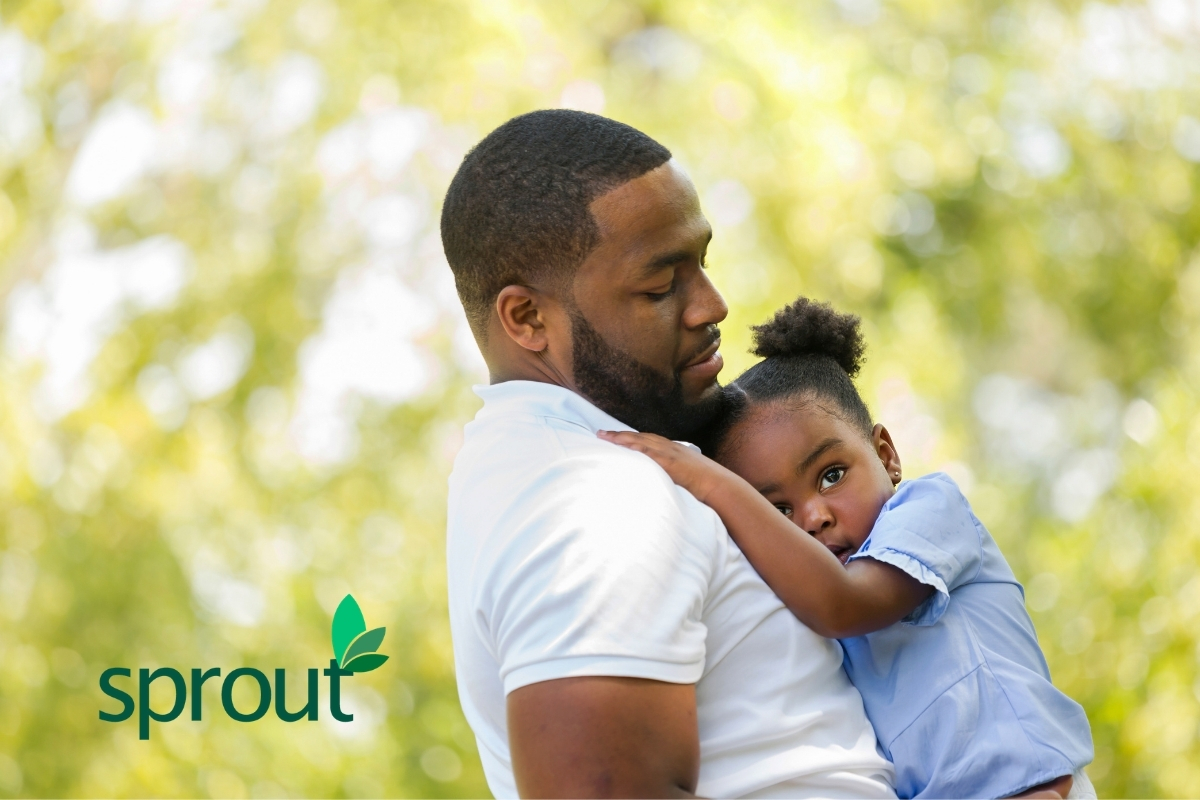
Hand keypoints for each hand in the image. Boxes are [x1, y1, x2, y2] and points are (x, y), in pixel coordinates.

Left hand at [597, 430, 729, 504]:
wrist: (721, 486)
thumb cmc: (705, 486)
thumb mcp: (686, 477)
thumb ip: (673, 477)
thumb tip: (662, 484)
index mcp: (674, 451)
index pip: (647, 440)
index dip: (630, 438)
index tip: (614, 437)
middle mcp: (671, 448)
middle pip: (640, 437)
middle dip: (620, 435)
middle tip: (600, 433)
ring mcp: (671, 453)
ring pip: (642, 440)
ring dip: (622, 438)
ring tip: (605, 437)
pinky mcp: (672, 462)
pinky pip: (651, 452)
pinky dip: (637, 447)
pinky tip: (624, 445)